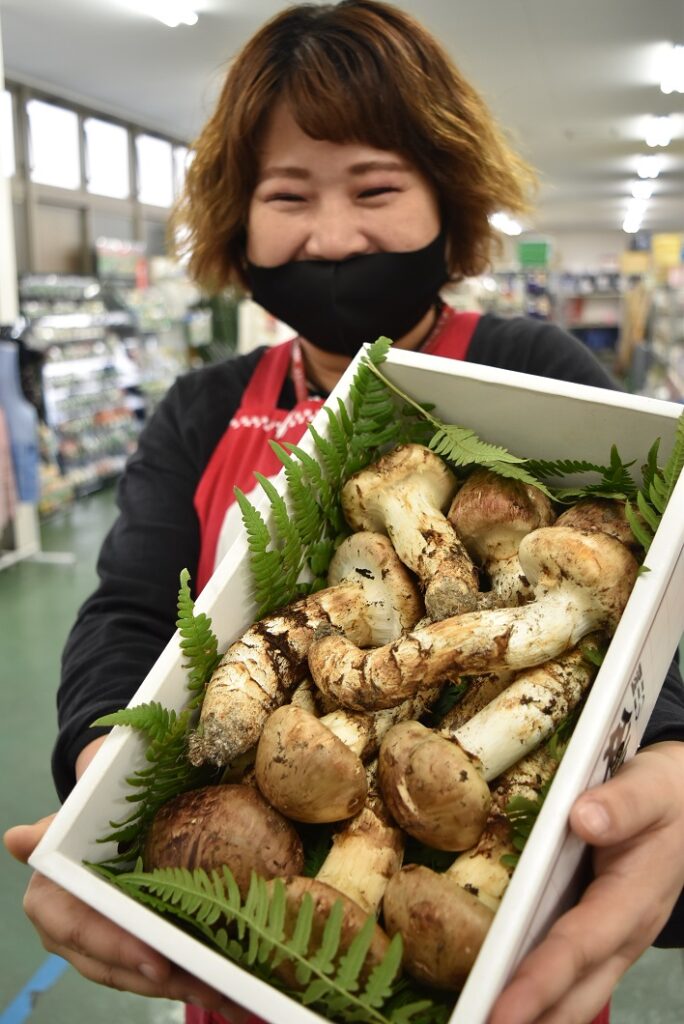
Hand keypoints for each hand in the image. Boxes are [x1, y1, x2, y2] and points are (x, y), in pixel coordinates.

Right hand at [3, 740, 252, 1021]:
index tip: (156, 961)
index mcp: (51, 897)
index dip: (114, 947)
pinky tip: (234, 988)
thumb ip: (62, 816)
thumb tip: (16, 840)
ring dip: (187, 985)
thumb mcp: (82, 798)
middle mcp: (73, 931)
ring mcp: (106, 944)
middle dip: (165, 978)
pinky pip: (164, 969)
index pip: (77, 930)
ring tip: (233, 992)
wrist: (109, 805)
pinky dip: (196, 979)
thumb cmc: (94, 801)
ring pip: (143, 975)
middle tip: (210, 983)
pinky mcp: (137, 946)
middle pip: (117, 965)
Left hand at [488, 740, 683, 1023]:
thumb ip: (622, 803)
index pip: (578, 946)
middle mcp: (625, 932)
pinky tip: (509, 1004)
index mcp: (634, 898)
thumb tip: (584, 818)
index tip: (501, 1010)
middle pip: (577, 992)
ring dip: (536, 1017)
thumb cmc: (664, 796)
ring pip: (578, 995)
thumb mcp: (650, 788)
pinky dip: (543, 998)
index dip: (539, 981)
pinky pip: (574, 977)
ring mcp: (615, 939)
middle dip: (531, 1021)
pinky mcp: (603, 935)